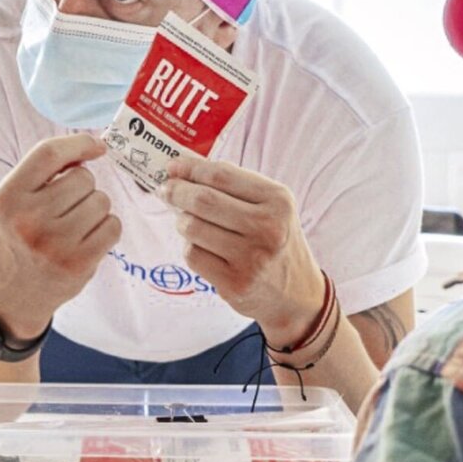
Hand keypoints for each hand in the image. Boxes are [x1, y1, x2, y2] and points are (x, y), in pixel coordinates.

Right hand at [0, 134, 121, 340]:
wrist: (12, 297)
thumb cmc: (17, 239)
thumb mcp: (11, 202)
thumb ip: (42, 173)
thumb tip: (91, 147)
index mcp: (7, 198)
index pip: (48, 154)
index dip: (78, 143)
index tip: (97, 146)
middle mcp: (28, 219)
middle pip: (83, 177)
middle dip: (83, 187)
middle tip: (67, 207)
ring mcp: (55, 244)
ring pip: (101, 200)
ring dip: (95, 208)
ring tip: (74, 225)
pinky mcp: (79, 263)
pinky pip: (113, 226)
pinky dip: (106, 228)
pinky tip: (88, 239)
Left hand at [159, 157, 324, 346]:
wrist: (297, 294)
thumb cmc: (276, 242)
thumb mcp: (271, 208)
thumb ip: (234, 187)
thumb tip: (183, 170)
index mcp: (278, 201)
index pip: (222, 175)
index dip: (190, 168)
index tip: (173, 167)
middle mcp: (267, 228)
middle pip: (203, 200)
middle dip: (176, 191)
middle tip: (166, 190)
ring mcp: (251, 258)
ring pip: (192, 227)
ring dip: (182, 221)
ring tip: (188, 222)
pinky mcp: (234, 283)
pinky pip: (193, 255)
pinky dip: (190, 247)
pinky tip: (201, 247)